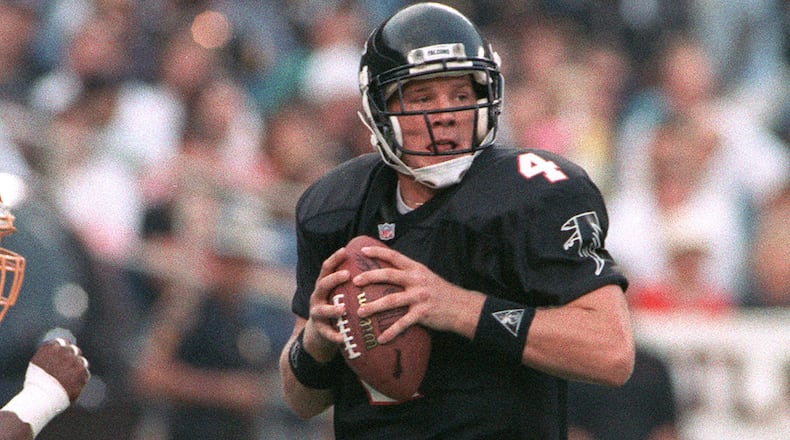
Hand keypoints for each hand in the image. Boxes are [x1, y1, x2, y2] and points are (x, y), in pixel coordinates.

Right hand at [31, 339, 89, 401]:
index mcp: (51, 348)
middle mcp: (64, 351)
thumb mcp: (37, 365)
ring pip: (82, 361)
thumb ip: (50, 356)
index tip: (63, 357)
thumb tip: (58, 353)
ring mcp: (74, 360)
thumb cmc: (35, 385)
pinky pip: (85, 374)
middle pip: (74, 350)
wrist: (41, 397)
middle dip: (72, 358)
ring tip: (68, 381)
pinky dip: (80, 380)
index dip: (64, 350)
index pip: (62, 342)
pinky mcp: (82, 371)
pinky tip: (71, 386)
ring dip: (77, 369)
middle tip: (67, 370)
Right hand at [302, 246, 351, 361]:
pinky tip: (342, 338)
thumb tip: (377, 264)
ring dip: (332, 309)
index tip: (345, 250)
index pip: (327, 268)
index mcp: (325, 284)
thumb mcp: (341, 292)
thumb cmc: (338, 306)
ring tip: (342, 309)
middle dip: (334, 279)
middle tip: (348, 275)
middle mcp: (318, 296)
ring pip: (321, 309)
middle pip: (323, 284)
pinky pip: (326, 333)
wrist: (320, 332)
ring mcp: (316, 312)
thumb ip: (352, 281)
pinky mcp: (319, 330)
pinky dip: (334, 335)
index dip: (335, 258)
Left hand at [354, 245, 484, 343]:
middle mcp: (417, 280)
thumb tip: (388, 273)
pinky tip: (381, 338)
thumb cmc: (441, 292)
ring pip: (391, 300)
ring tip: (359, 312)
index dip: (377, 252)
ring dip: (374, 306)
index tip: (361, 251)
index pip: (394, 256)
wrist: (461, 307)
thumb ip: (409, 274)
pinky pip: (403, 323)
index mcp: (416, 269)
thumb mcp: (426, 277)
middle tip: (354, 281)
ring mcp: (419, 297)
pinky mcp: (422, 313)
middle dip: (370, 277)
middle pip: (389, 275)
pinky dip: (391, 331)